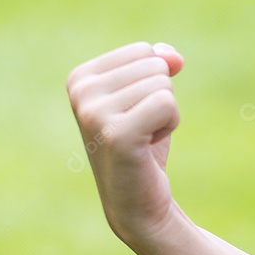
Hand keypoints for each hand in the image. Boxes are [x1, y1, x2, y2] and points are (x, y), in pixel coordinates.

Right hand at [67, 42, 186, 242]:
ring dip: (166, 115)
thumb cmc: (144, 147)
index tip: (137, 114)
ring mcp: (94, 113)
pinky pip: (167, 104)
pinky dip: (169, 125)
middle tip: (144, 130)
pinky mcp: (116, 134)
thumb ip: (159, 64)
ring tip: (145, 139)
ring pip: (163, 85)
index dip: (154, 82)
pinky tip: (149, 147)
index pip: (143, 51)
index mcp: (80, 78)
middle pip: (154, 66)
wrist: (138, 203)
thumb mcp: (149, 97)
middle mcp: (81, 92)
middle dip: (162, 98)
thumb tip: (173, 57)